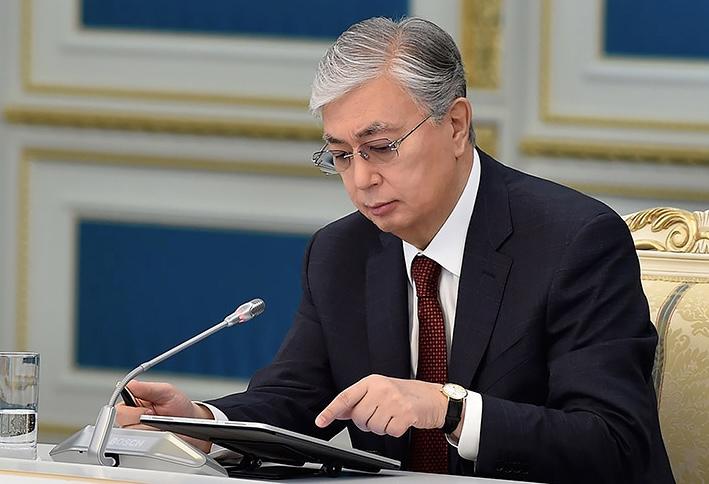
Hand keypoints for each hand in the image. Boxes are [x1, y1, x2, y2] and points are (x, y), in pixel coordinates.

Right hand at [115, 380, 213, 452]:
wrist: (190, 421)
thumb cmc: (178, 405)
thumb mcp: (166, 391)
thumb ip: (147, 388)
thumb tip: (129, 384)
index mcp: (133, 401)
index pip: (119, 407)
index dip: (133, 410)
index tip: (148, 410)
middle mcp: (131, 416)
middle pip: (122, 422)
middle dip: (141, 420)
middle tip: (155, 416)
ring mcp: (136, 430)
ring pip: (130, 434)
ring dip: (147, 429)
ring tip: (159, 424)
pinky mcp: (142, 442)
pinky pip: (139, 444)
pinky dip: (151, 439)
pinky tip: (159, 433)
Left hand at [315, 375, 446, 437]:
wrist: (433, 398)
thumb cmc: (404, 394)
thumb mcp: (379, 392)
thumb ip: (358, 401)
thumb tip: (337, 412)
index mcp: (371, 382)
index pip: (346, 397)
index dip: (331, 411)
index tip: (320, 421)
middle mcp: (381, 388)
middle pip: (360, 418)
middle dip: (367, 423)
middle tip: (380, 415)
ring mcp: (394, 400)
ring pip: (374, 427)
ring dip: (382, 428)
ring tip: (392, 416)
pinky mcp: (406, 413)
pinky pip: (390, 432)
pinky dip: (395, 431)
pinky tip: (401, 420)